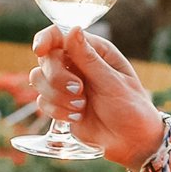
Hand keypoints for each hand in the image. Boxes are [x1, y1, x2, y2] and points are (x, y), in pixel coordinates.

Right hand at [28, 27, 164, 166]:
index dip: (45, 39)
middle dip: (57, 77)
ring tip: (81, 107)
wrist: (132, 142)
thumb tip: (72, 29)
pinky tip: (77, 117)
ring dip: (57, 96)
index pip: (60, 35)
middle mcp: (77, 63)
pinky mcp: (60, 104)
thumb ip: (89, 59)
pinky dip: (57, 111)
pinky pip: (42, 101)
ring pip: (39, 79)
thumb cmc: (131, 108)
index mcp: (94, 50)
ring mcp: (66, 84)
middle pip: (46, 59)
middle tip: (79, 91)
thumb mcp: (113, 83)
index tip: (40, 50)